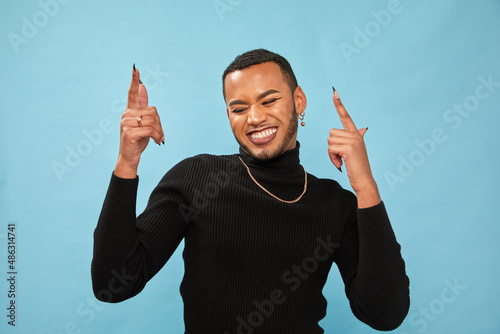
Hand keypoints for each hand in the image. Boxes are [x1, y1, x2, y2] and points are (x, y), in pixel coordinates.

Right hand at [114, 66, 164, 178]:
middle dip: (159, 123)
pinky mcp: (129, 133)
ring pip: (152, 120)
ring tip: (158, 139)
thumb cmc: (138, 141)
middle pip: (152, 111)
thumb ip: (144, 107)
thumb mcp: (143, 123)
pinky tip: (157, 142)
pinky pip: (150, 130)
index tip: (135, 69)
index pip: (132, 94)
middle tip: (159, 134)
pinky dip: (157, 136)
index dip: (134, 81)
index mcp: (130, 111)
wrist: (129, 158)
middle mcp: (126, 115)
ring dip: (159, 131)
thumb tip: (143, 87)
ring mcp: (126, 123)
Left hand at [328, 89, 380, 207]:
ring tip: (342, 160)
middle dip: (332, 147)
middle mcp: (356, 135)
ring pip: (329, 141)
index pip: (346, 116)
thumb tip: (363, 128)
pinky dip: (333, 158)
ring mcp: (353, 140)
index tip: (334, 92)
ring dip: (332, 153)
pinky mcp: (349, 148)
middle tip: (341, 157)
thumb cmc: (357, 167)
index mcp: (356, 134)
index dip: (339, 105)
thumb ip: (356, 138)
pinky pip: (331, 149)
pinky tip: (341, 163)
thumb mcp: (356, 150)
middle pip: (331, 133)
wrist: (363, 180)